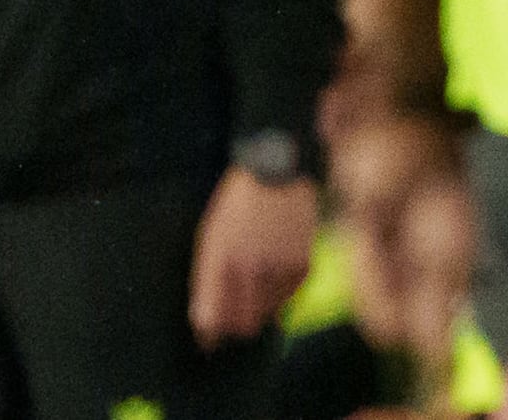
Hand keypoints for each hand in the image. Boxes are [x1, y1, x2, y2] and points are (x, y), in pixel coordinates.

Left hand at [189, 164, 320, 347]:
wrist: (278, 169)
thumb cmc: (238, 203)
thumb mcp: (211, 235)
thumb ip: (207, 280)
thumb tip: (206, 325)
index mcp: (220, 258)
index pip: (212, 317)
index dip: (209, 332)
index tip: (209, 337)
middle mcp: (249, 266)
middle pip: (242, 325)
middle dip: (235, 325)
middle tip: (235, 311)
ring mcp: (278, 266)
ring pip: (267, 314)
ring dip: (259, 304)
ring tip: (256, 275)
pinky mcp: (302, 265)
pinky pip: (288, 298)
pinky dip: (279, 291)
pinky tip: (274, 266)